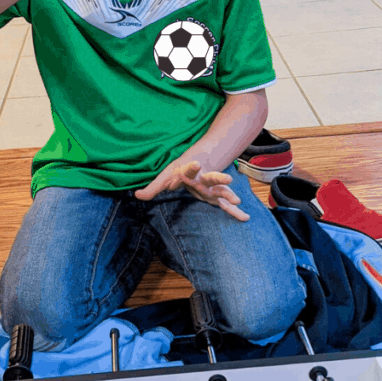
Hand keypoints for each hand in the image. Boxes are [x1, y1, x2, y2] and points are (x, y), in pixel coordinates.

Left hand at [135, 160, 249, 220]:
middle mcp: (203, 179)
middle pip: (212, 177)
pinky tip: (245, 217)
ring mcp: (211, 188)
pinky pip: (226, 205)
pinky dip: (235, 212)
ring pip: (222, 190)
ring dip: (229, 194)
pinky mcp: (215, 197)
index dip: (192, 167)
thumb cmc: (178, 172)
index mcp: (190, 172)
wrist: (197, 163)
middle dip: (219, 177)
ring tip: (236, 200)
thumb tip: (137, 195)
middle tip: (227, 178)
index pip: (190, 169)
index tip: (196, 163)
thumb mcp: (164, 177)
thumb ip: (153, 188)